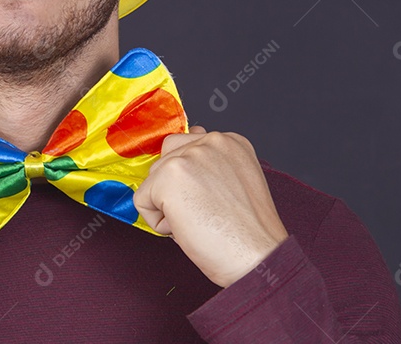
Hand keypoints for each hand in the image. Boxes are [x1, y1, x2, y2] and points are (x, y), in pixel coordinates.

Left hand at [133, 126, 288, 287]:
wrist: (259, 259)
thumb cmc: (248, 234)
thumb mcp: (235, 185)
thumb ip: (208, 165)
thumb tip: (179, 158)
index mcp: (230, 142)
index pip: (186, 148)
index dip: (191, 183)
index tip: (211, 201)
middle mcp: (210, 141)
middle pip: (165, 161)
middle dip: (176, 192)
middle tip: (207, 213)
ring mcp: (188, 156)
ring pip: (153, 181)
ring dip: (168, 207)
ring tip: (200, 221)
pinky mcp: (168, 177)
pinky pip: (141, 201)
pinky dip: (159, 223)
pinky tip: (189, 228)